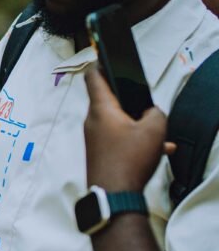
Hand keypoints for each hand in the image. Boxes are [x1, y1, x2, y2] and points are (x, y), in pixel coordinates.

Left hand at [83, 68, 169, 192]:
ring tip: (158, 133)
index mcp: (101, 109)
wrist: (115, 196)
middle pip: (109, 100)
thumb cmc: (128, 161)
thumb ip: (156, 113)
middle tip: (143, 97)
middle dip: (129, 98)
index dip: (100, 63)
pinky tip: (157, 150)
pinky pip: (119, 138)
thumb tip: (151, 113)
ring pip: (118, 121)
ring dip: (137, 123)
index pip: (94, 77)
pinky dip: (136, 140)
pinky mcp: (99, 151)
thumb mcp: (155, 130)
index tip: (105, 55)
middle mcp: (93, 121)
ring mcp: (94, 137)